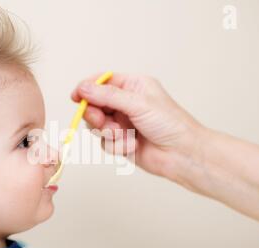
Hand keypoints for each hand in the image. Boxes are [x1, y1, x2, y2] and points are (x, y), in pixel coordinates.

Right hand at [71, 73, 204, 177]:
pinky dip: (117, 145)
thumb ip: (108, 96)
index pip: (102, 81)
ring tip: (124, 135)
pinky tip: (132, 145)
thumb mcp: (138, 104)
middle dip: (96, 115)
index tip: (76, 97)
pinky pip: (105, 142)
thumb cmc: (170, 124)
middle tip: (100, 121)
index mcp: (133, 86)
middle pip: (95, 104)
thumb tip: (83, 88)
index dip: (87, 88)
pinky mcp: (122, 141)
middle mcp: (126, 103)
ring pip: (98, 125)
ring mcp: (123, 122)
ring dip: (108, 132)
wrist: (182, 154)